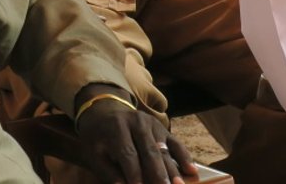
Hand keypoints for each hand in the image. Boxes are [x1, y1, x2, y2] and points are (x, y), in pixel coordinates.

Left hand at [76, 86, 195, 183]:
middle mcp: (137, 123)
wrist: (105, 110)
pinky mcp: (163, 128)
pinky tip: (192, 171)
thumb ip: (108, 171)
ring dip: (173, 170)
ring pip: (164, 150)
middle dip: (158, 175)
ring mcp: (152, 124)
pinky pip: (176, 143)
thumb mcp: (94, 153)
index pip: (128, 154)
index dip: (134, 173)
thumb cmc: (97, 137)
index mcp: (116, 128)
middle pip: (150, 152)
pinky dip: (184, 157)